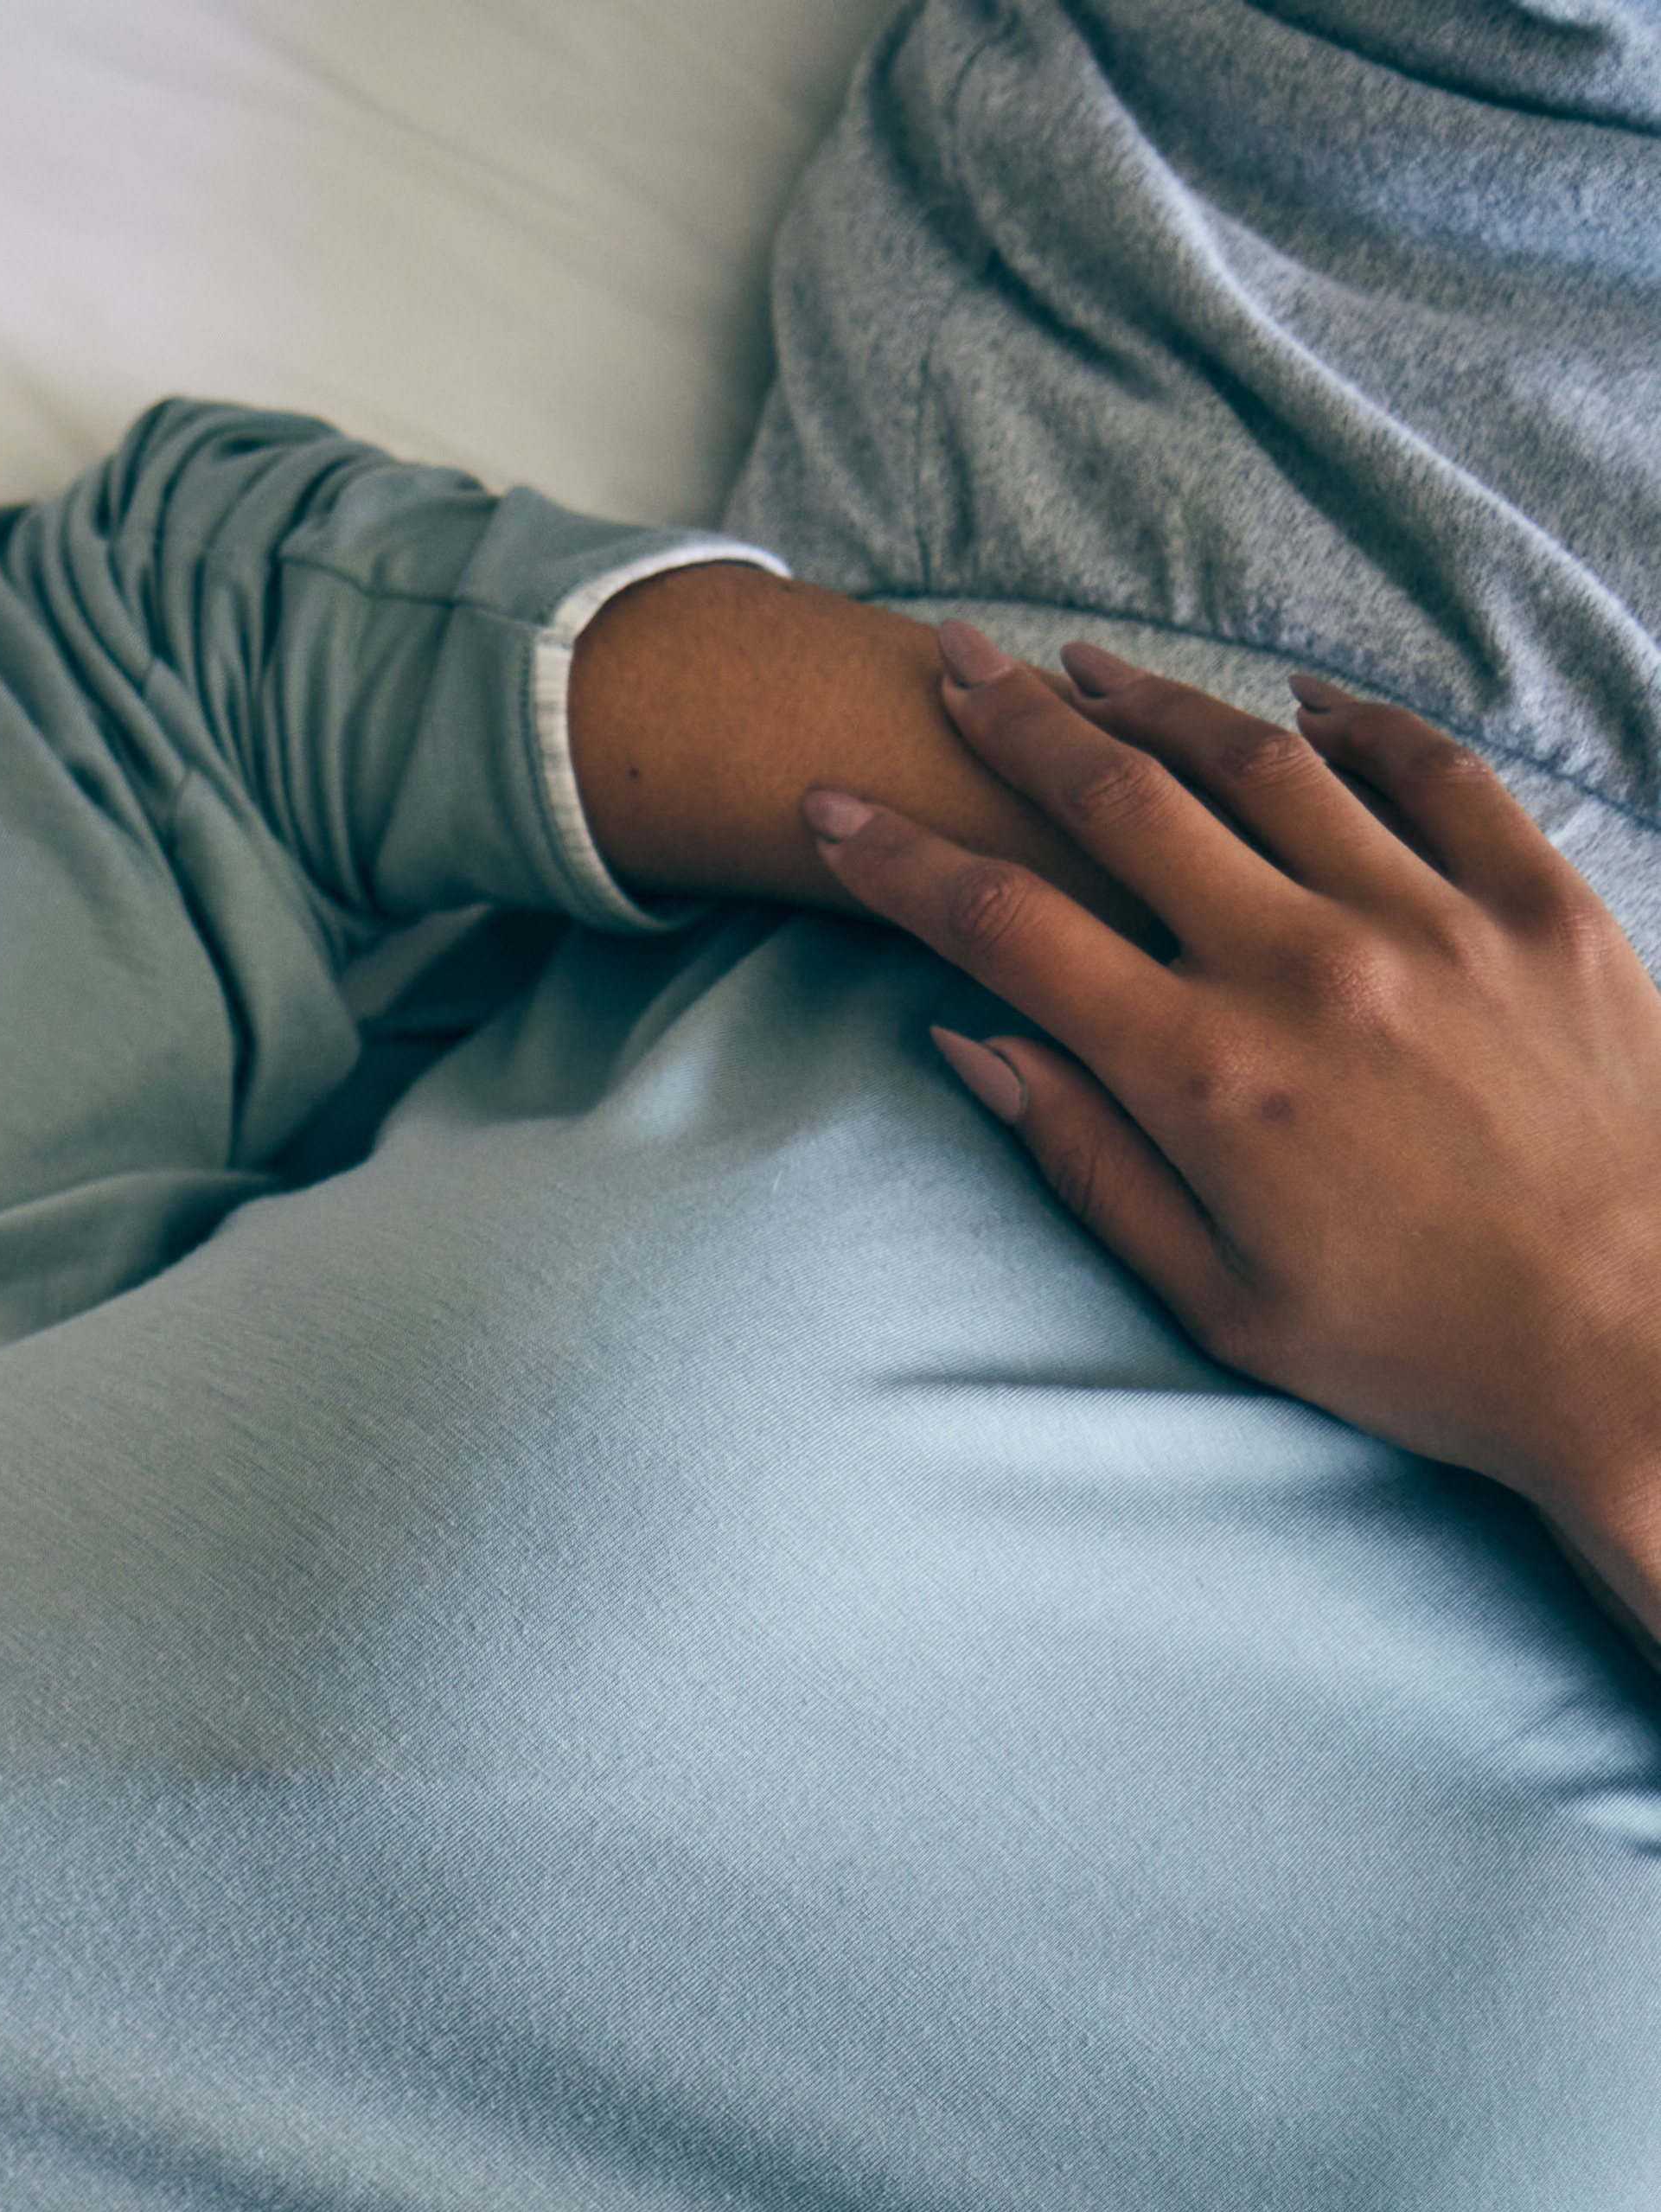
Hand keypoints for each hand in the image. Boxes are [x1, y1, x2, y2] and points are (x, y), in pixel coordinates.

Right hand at [807, 634, 1660, 1585]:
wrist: (1643, 1340)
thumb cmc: (1418, 1343)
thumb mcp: (1215, 1292)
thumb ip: (1088, 1159)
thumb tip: (972, 1046)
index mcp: (1206, 1077)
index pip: (1008, 929)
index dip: (900, 860)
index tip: (831, 808)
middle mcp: (1309, 971)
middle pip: (1124, 804)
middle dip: (1018, 726)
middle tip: (954, 669)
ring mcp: (1436, 921)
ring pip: (1267, 765)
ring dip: (1161, 705)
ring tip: (1088, 668)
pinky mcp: (1545, 904)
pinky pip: (1435, 774)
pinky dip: (1357, 725)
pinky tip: (1297, 705)